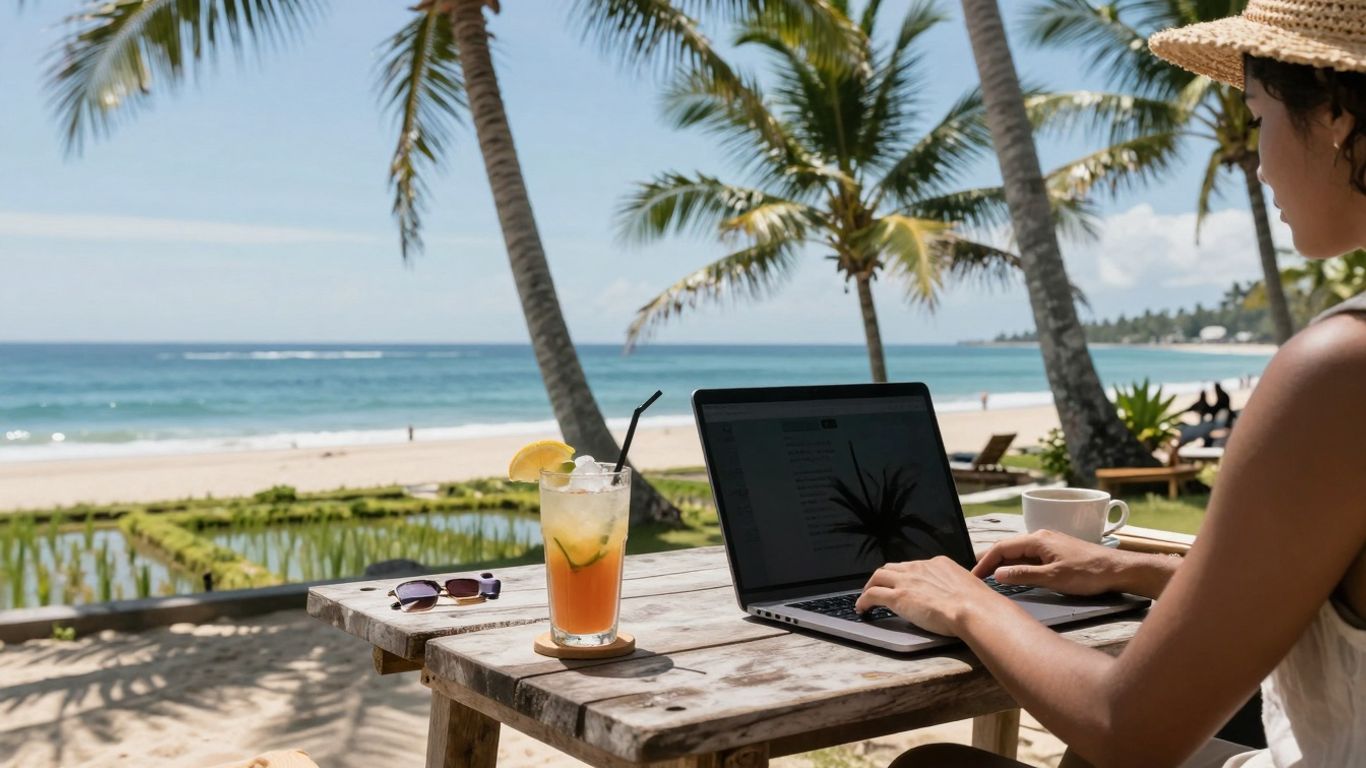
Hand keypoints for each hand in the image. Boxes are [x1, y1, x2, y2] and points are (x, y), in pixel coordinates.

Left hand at [854, 556, 1000, 635]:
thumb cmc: (978, 604)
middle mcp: (920, 568)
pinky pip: (873, 594)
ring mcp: (907, 581)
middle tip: (879, 588)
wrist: (974, 610)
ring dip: (870, 586)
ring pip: (879, 576)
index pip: (914, 566)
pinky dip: (864, 600)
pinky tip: (862, 608)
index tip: (903, 583)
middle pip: (893, 567)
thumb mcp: (968, 587)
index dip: (905, 575)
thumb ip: (957, 588)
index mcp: (938, 564)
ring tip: (866, 598)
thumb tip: (959, 598)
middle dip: (884, 577)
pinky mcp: (898, 597)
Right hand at [971, 530, 1132, 595]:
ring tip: (991, 579)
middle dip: (990, 561)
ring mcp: (1049, 544)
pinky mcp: (1057, 552)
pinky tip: (1015, 575)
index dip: (984, 562)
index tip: (974, 577)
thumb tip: (997, 573)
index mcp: (1037, 539)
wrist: (1118, 570)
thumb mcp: (1053, 578)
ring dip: (1003, 564)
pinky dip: (1017, 565)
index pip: (1001, 547)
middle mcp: (1041, 537)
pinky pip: (1030, 556)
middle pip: (1007, 547)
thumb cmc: (1088, 573)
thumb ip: (1023, 574)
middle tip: (977, 578)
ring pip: (1019, 552)